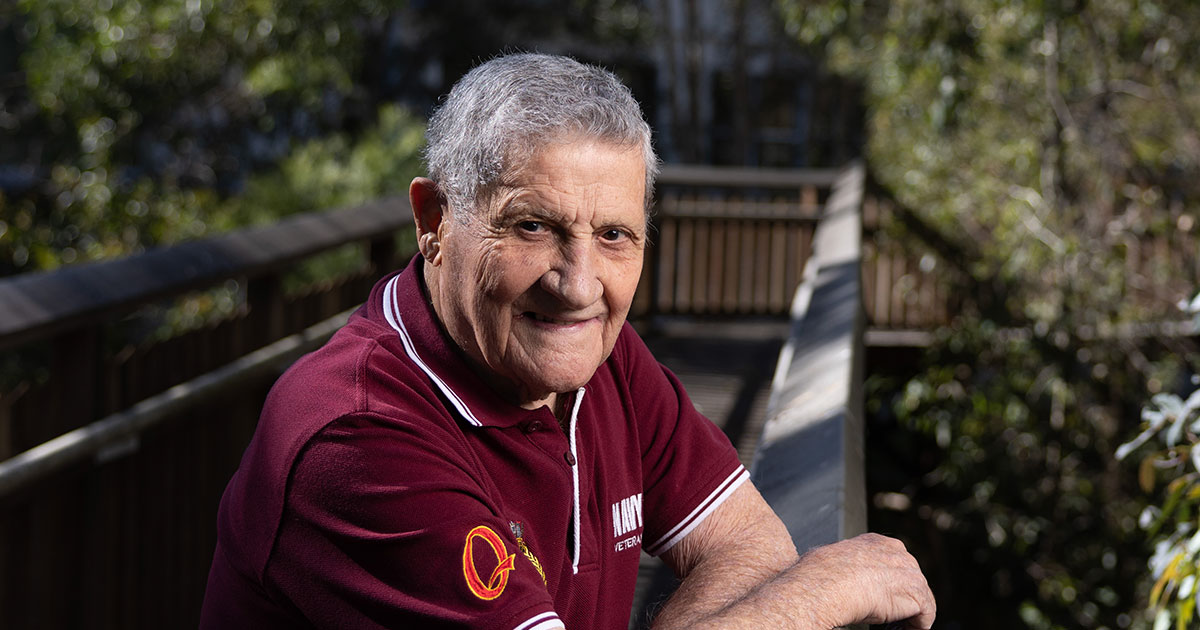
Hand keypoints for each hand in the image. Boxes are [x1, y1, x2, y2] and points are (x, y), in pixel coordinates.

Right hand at [798, 533, 934, 628]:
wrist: (825, 586)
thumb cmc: (818, 575)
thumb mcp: (829, 560)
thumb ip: (845, 565)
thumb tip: (837, 576)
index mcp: (875, 542)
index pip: (893, 564)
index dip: (888, 585)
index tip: (878, 600)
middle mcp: (897, 552)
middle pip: (910, 580)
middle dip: (901, 599)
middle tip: (886, 618)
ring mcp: (910, 571)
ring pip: (920, 598)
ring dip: (908, 615)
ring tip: (890, 627)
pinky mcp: (917, 594)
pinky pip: (925, 616)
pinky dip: (915, 627)